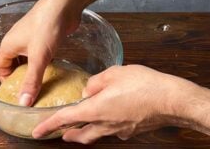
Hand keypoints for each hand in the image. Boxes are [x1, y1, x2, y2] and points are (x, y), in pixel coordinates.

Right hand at [0, 0, 81, 105]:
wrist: (64, 5)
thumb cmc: (46, 26)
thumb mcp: (38, 57)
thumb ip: (32, 80)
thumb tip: (23, 102)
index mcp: (9, 45)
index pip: (0, 65)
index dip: (5, 79)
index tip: (14, 91)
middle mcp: (18, 41)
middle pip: (13, 62)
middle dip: (20, 76)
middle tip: (28, 90)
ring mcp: (31, 38)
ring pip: (28, 58)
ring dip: (32, 69)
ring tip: (40, 83)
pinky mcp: (45, 36)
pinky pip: (40, 53)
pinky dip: (43, 62)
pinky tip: (51, 70)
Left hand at [32, 65, 197, 143]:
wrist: (172, 100)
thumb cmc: (144, 85)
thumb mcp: (114, 74)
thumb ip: (95, 82)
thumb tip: (88, 89)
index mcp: (96, 109)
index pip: (64, 120)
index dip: (48, 126)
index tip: (37, 132)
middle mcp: (105, 124)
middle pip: (80, 135)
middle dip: (67, 135)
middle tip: (59, 134)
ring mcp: (119, 130)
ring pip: (95, 135)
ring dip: (84, 133)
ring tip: (79, 129)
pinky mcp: (131, 130)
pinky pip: (112, 130)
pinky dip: (105, 126)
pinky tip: (109, 117)